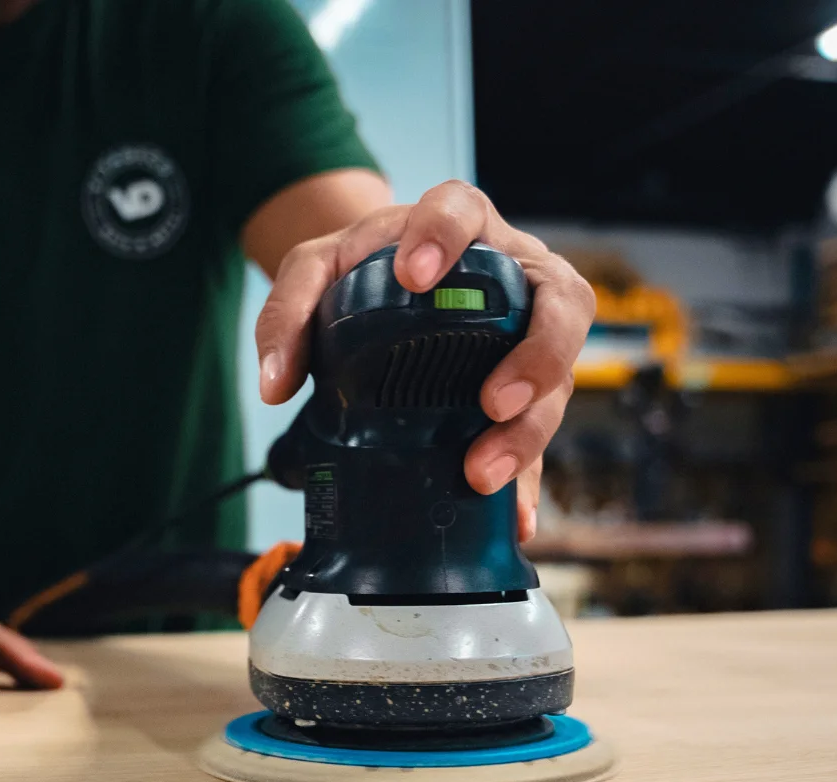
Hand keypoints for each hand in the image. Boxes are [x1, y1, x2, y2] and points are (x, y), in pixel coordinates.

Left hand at [254, 180, 594, 540]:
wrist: (387, 289)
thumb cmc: (363, 270)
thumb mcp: (314, 273)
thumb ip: (287, 314)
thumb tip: (275, 385)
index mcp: (459, 222)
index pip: (463, 209)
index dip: (446, 237)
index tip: (413, 276)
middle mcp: (515, 271)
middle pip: (561, 301)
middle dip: (537, 356)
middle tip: (491, 400)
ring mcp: (533, 330)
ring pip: (559, 376)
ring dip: (529, 430)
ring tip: (481, 473)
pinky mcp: (532, 387)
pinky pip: (541, 430)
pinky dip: (527, 478)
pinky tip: (514, 517)